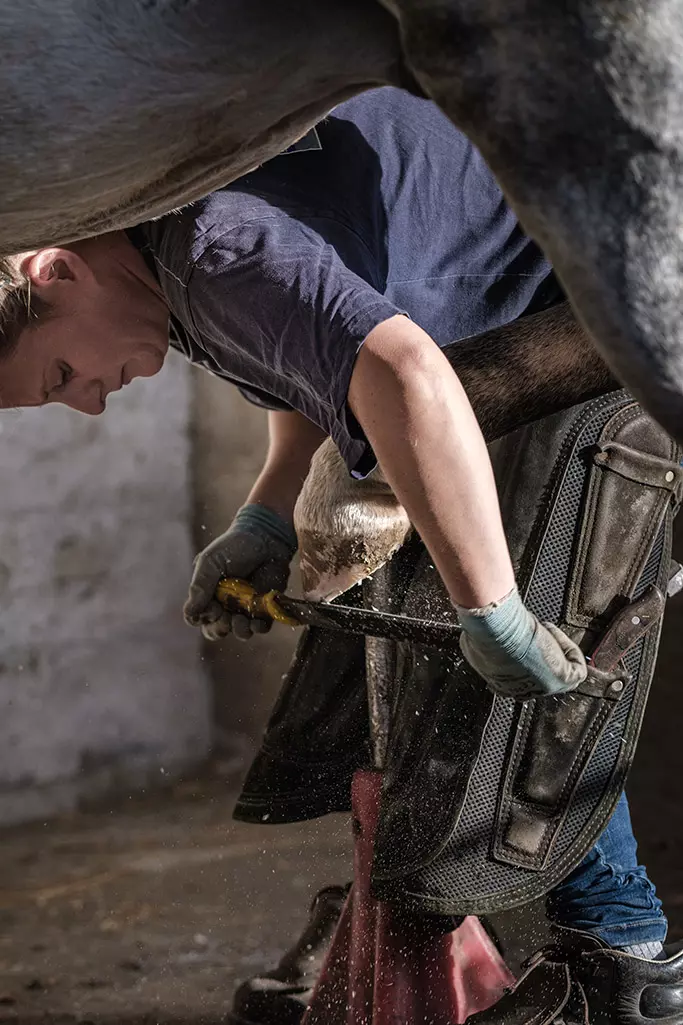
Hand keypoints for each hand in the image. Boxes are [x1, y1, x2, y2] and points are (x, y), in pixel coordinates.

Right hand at [183, 504, 296, 640]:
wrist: (266, 536)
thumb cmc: (234, 545)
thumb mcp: (210, 562)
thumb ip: (200, 587)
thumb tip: (189, 614)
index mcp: (209, 593)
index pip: (200, 618)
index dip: (204, 619)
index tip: (213, 607)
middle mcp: (226, 603)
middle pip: (218, 629)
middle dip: (220, 628)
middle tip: (226, 616)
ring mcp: (246, 606)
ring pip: (239, 631)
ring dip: (239, 630)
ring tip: (241, 619)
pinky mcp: (266, 607)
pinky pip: (261, 626)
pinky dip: (258, 627)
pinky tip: (256, 621)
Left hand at [456, 587, 586, 699]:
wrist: (497, 631)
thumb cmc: (484, 634)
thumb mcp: (476, 641)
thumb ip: (480, 644)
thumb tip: (477, 637)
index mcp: (501, 685)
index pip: (519, 677)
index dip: (525, 656)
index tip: (527, 637)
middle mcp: (523, 691)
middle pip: (541, 675)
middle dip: (542, 653)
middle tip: (540, 633)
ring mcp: (543, 688)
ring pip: (561, 671)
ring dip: (555, 648)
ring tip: (543, 630)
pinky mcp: (562, 681)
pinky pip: (577, 668)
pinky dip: (568, 647)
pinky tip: (551, 632)